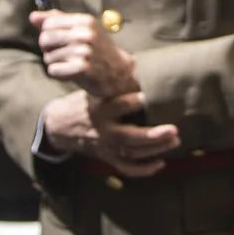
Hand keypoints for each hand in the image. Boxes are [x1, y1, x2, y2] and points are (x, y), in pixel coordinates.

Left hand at [31, 10, 138, 98]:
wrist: (118, 73)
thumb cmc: (97, 49)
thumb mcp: (82, 29)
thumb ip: (57, 20)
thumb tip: (32, 17)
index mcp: (85, 20)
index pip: (48, 24)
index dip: (49, 34)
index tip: (62, 41)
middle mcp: (85, 33)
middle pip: (45, 39)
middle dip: (49, 49)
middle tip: (66, 55)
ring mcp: (84, 51)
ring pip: (48, 57)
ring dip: (56, 64)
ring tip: (72, 64)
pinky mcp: (82, 68)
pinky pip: (53, 71)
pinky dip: (59, 75)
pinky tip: (73, 74)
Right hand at [42, 90, 179, 176]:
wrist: (58, 127)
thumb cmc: (83, 105)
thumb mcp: (93, 93)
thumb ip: (113, 87)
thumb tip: (139, 65)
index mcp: (100, 110)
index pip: (119, 106)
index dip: (135, 101)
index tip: (151, 95)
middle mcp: (103, 131)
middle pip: (130, 136)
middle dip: (153, 135)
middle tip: (173, 129)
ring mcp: (105, 147)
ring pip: (133, 153)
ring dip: (155, 149)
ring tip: (175, 140)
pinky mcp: (107, 158)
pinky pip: (126, 168)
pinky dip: (144, 169)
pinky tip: (161, 163)